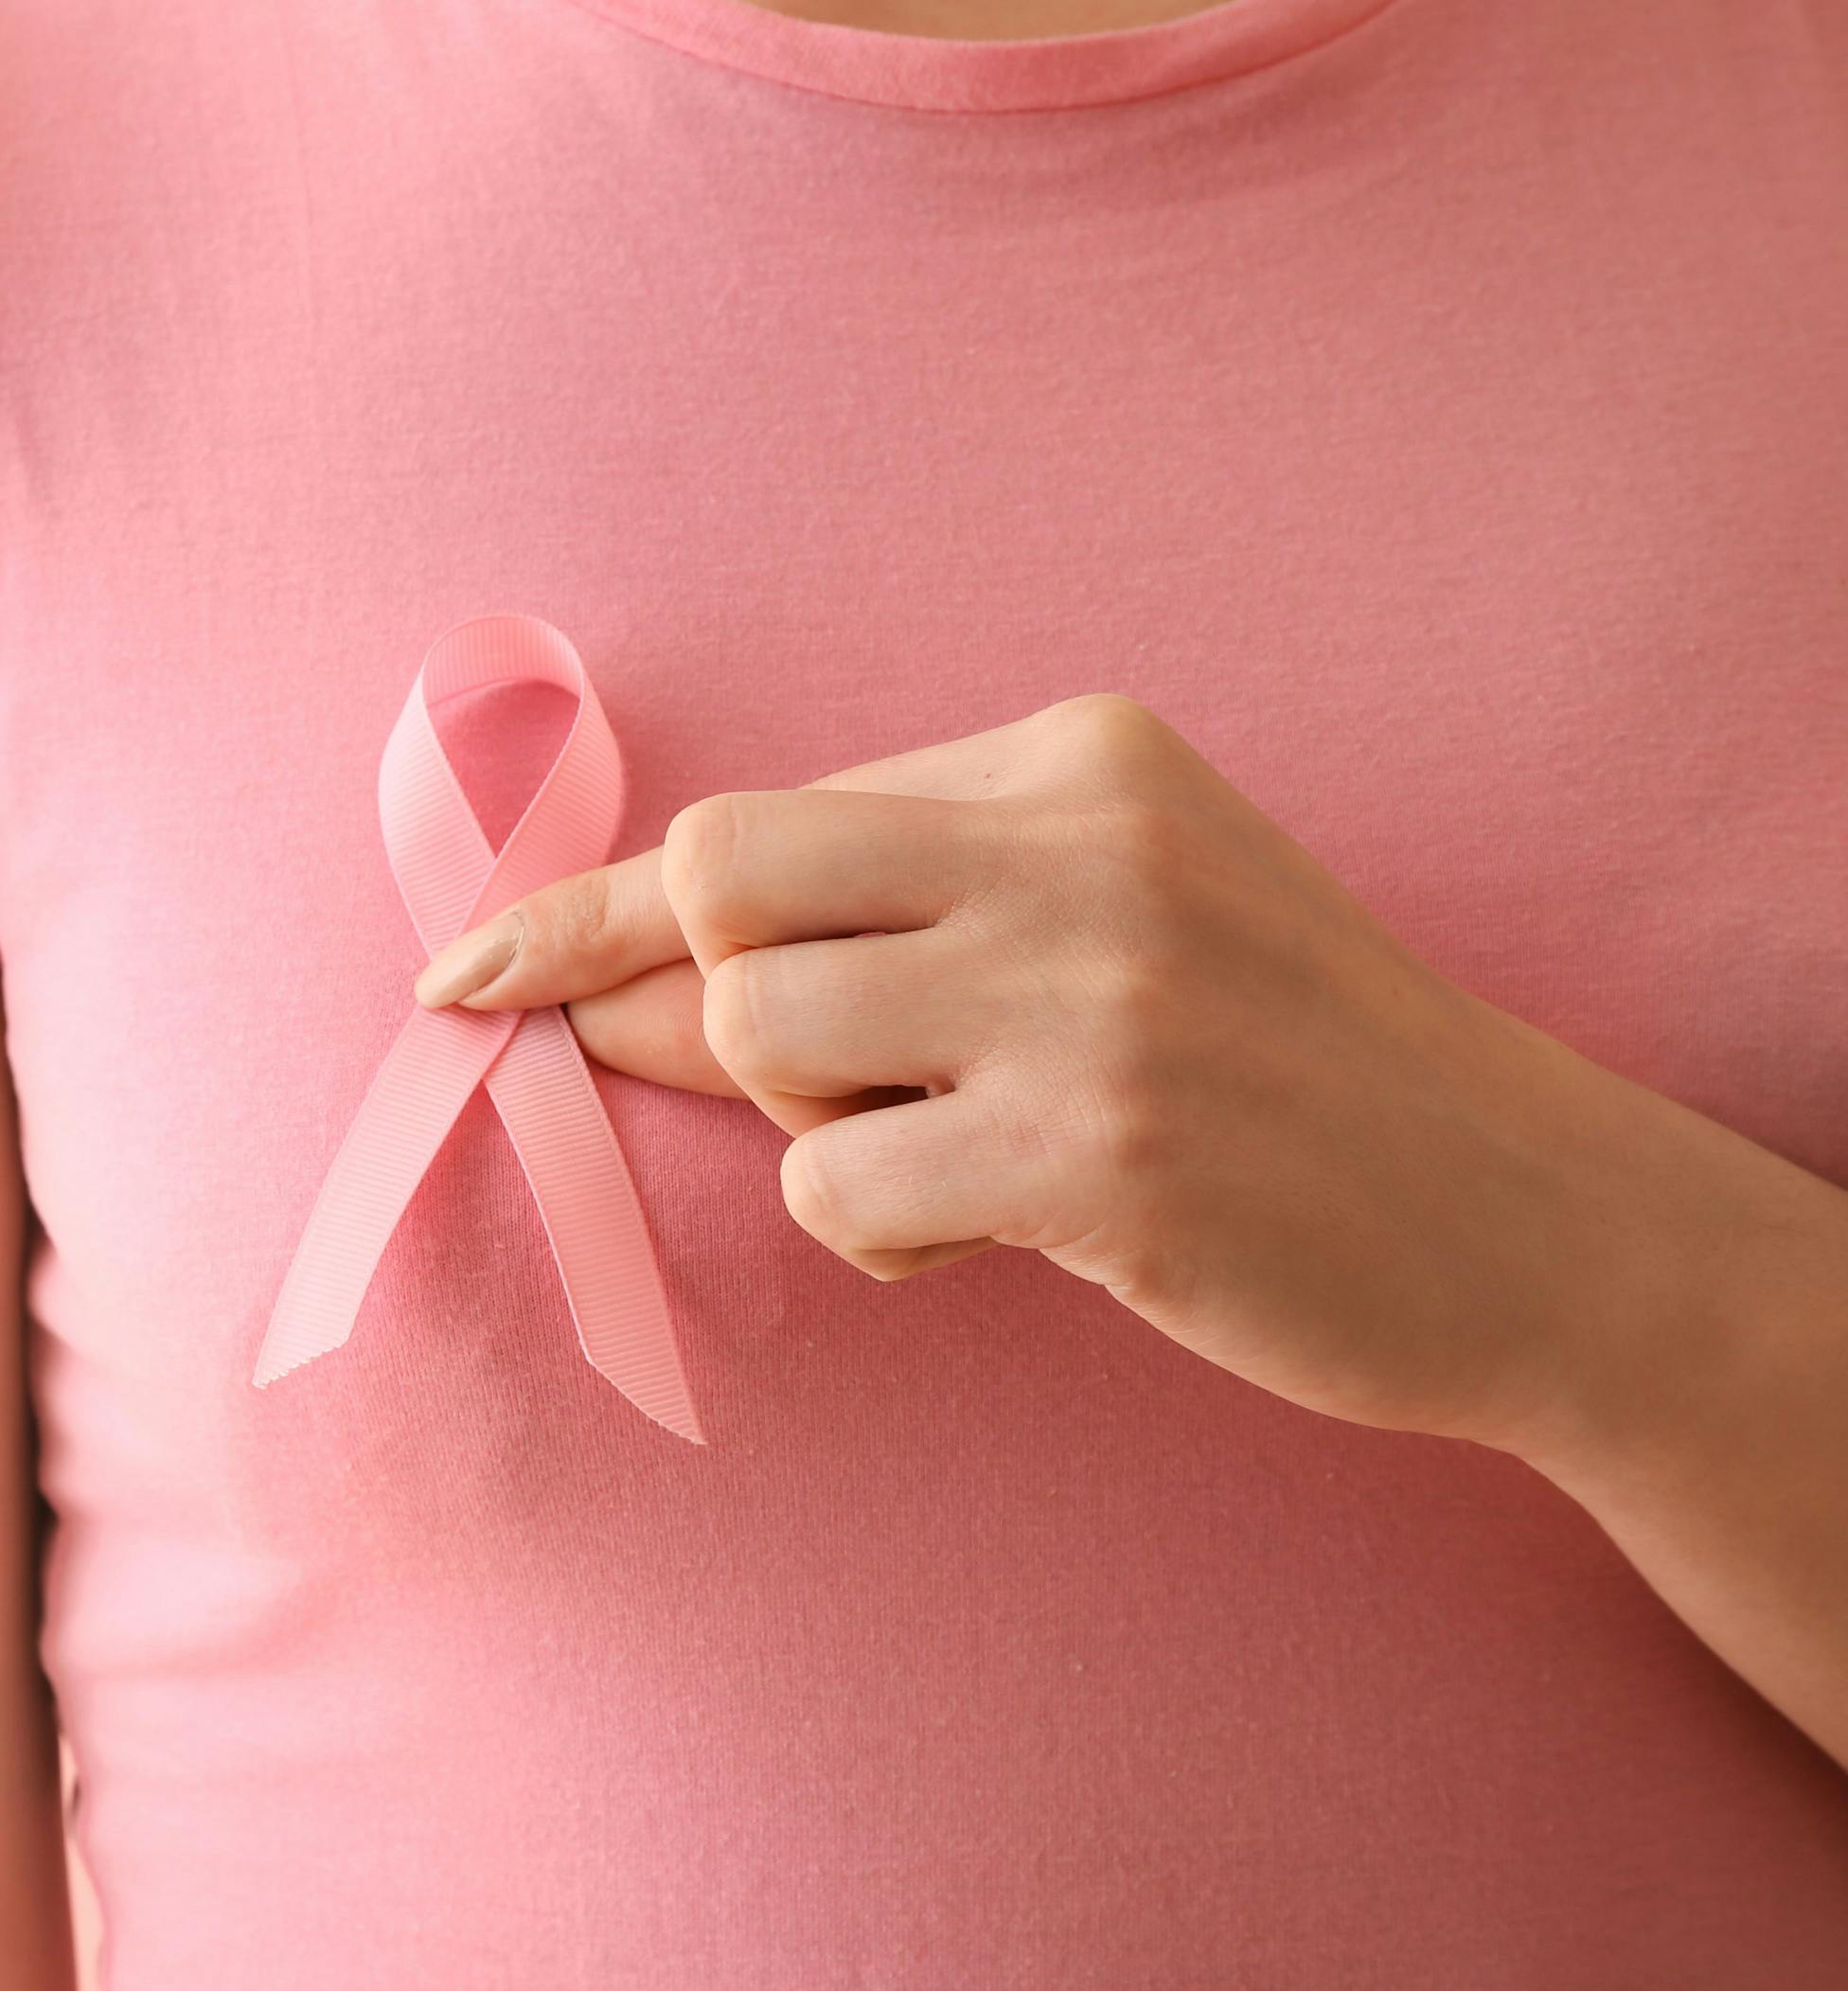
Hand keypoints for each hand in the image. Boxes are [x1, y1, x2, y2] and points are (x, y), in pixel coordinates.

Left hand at [410, 691, 1662, 1447]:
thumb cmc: (1279, 1072)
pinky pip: (840, 1191)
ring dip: (810, 1128)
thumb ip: (891, 916)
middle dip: (694, 1002)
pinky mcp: (1098, 1155)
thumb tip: (607, 980)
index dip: (590, 908)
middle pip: (721, 886)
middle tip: (780, 1082)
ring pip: (759, 1034)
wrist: (1525, 1217)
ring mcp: (1092, 997)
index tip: (464, 969)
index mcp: (1075, 757)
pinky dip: (883, 1234)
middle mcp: (1079, 846)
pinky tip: (998, 1231)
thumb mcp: (1114, 919)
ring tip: (947, 1152)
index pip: (759, 816)